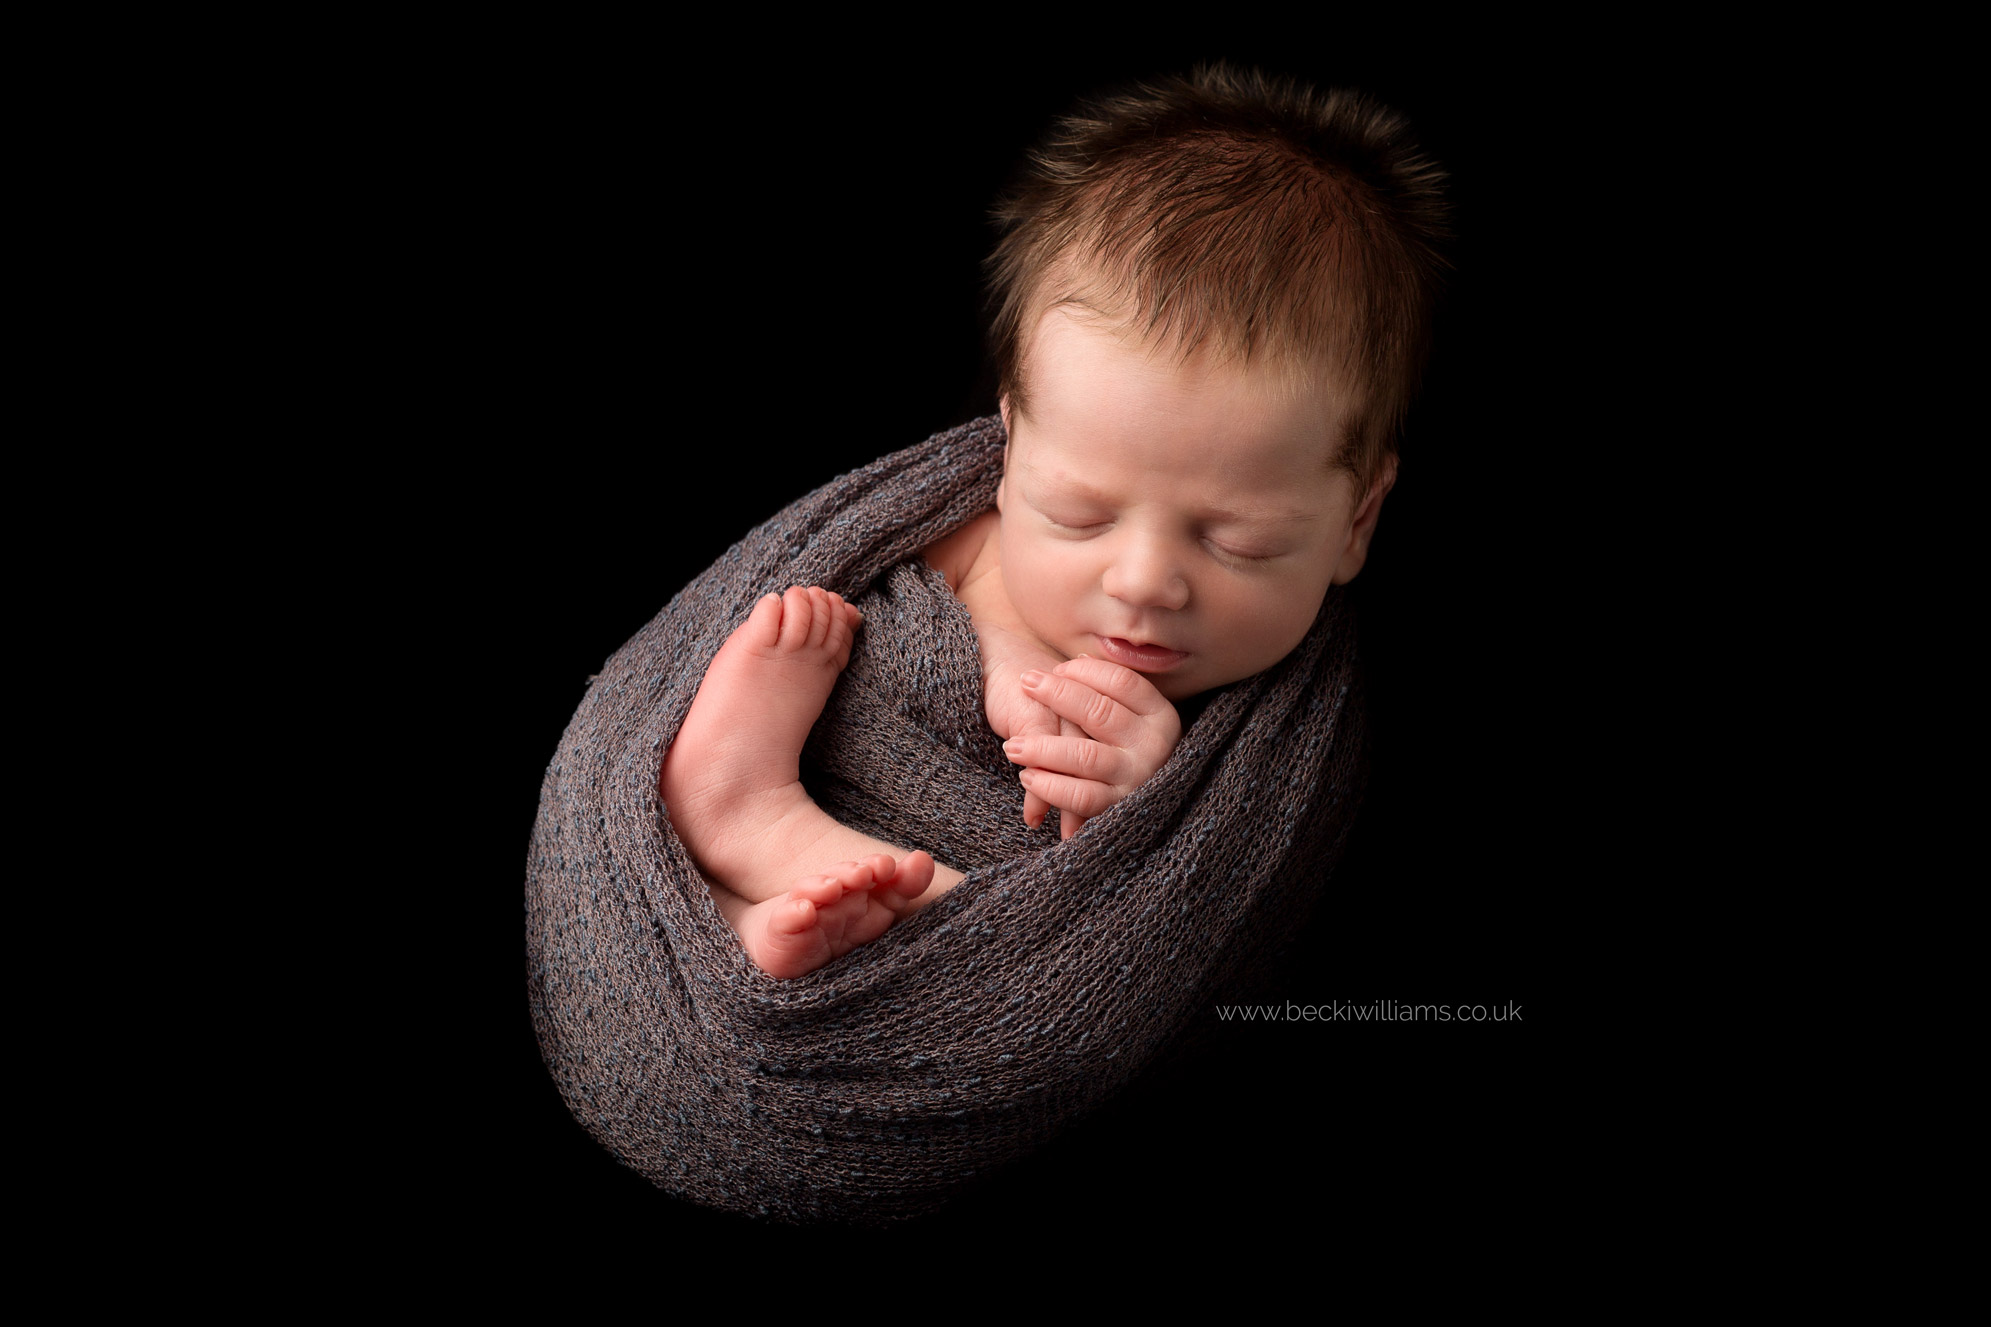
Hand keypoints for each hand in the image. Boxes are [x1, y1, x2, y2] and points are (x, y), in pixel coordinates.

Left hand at [1003, 657, 1182, 840]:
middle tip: (1026, 683)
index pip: (1121, 681)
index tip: (1054, 667)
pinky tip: (1027, 776)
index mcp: (1160, 716)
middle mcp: (1154, 746)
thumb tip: (1078, 661)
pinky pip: (1080, 797)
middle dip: (1057, 694)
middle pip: (1099, 712)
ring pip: (1084, 756)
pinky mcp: (1118, 807)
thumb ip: (1107, 692)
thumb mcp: (1128, 716)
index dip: (1084, 672)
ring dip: (1043, 749)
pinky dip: (1050, 786)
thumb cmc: (1124, 747)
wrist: (1150, 808)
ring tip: (1014, 745)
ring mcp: (1137, 777)